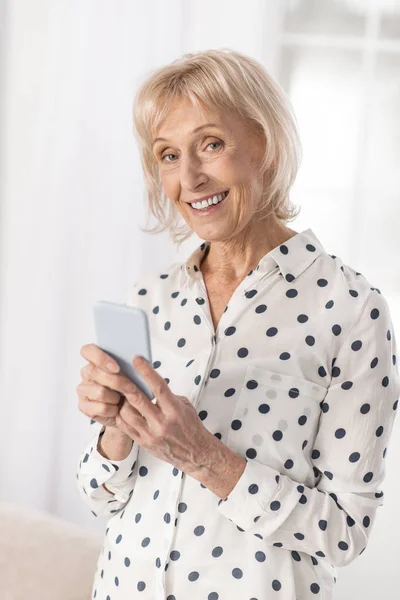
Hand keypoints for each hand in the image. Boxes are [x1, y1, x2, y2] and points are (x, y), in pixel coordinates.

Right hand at [76, 343, 142, 428]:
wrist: (126, 412)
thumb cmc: (129, 388)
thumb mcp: (132, 374)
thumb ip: (129, 364)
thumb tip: (139, 358)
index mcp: (95, 360)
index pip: (88, 351)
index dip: (101, 358)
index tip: (117, 368)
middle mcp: (86, 373)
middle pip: (94, 372)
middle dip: (117, 381)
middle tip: (132, 387)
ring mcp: (83, 390)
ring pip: (100, 391)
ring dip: (116, 397)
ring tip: (123, 399)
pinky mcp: (84, 406)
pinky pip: (101, 408)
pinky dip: (113, 410)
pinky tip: (117, 409)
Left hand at [116, 355, 214, 473]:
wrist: (195, 454)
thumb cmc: (191, 427)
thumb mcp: (185, 406)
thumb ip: (168, 396)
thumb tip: (151, 384)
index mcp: (174, 410)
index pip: (158, 386)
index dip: (146, 371)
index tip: (137, 359)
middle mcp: (161, 422)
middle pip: (137, 399)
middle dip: (126, 384)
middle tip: (118, 373)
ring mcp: (150, 434)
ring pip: (127, 412)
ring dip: (122, 400)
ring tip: (122, 393)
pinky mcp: (143, 442)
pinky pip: (124, 426)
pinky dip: (121, 414)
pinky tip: (123, 408)